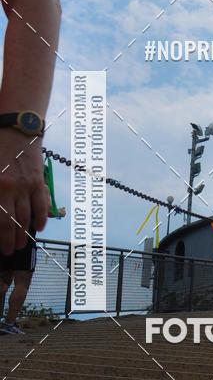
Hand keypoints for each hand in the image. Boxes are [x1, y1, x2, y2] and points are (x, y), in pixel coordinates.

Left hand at [0, 133, 48, 254]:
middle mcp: (13, 189)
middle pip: (14, 223)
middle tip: (10, 250)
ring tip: (22, 243)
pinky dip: (42, 217)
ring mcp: (27, 186)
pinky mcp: (38, 181)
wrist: (15, 129)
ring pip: (28, 216)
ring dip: (25, 232)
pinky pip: (42, 204)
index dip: (2, 238)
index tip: (2, 248)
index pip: (0, 222)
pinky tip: (39, 227)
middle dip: (12, 240)